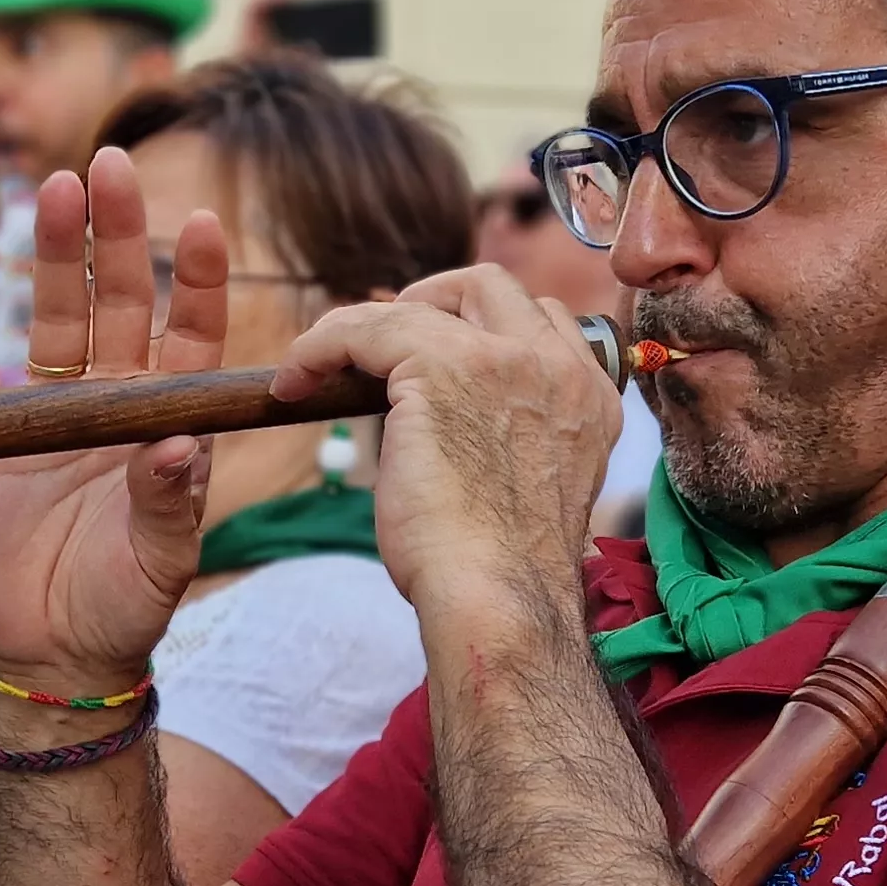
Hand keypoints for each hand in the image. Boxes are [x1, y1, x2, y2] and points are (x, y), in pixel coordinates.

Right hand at [0, 147, 232, 697]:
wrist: (52, 653)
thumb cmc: (123, 607)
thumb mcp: (159, 560)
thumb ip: (167, 501)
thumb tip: (176, 446)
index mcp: (164, 423)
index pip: (189, 337)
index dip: (196, 282)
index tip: (203, 223)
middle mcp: (110, 402)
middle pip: (115, 302)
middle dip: (115, 235)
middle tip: (111, 164)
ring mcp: (45, 411)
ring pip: (48, 316)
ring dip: (48, 254)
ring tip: (52, 187)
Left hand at [269, 265, 618, 612]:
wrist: (499, 598)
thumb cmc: (504, 575)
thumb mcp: (530, 489)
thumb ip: (510, 440)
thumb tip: (443, 427)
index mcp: (591, 400)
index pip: (543, 322)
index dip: (483, 328)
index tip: (440, 355)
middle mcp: (560, 370)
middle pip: (493, 287)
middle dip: (435, 300)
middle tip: (387, 345)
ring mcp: (507, 361)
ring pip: (430, 298)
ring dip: (374, 320)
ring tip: (329, 359)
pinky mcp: (443, 369)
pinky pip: (368, 326)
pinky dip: (323, 345)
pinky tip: (295, 380)